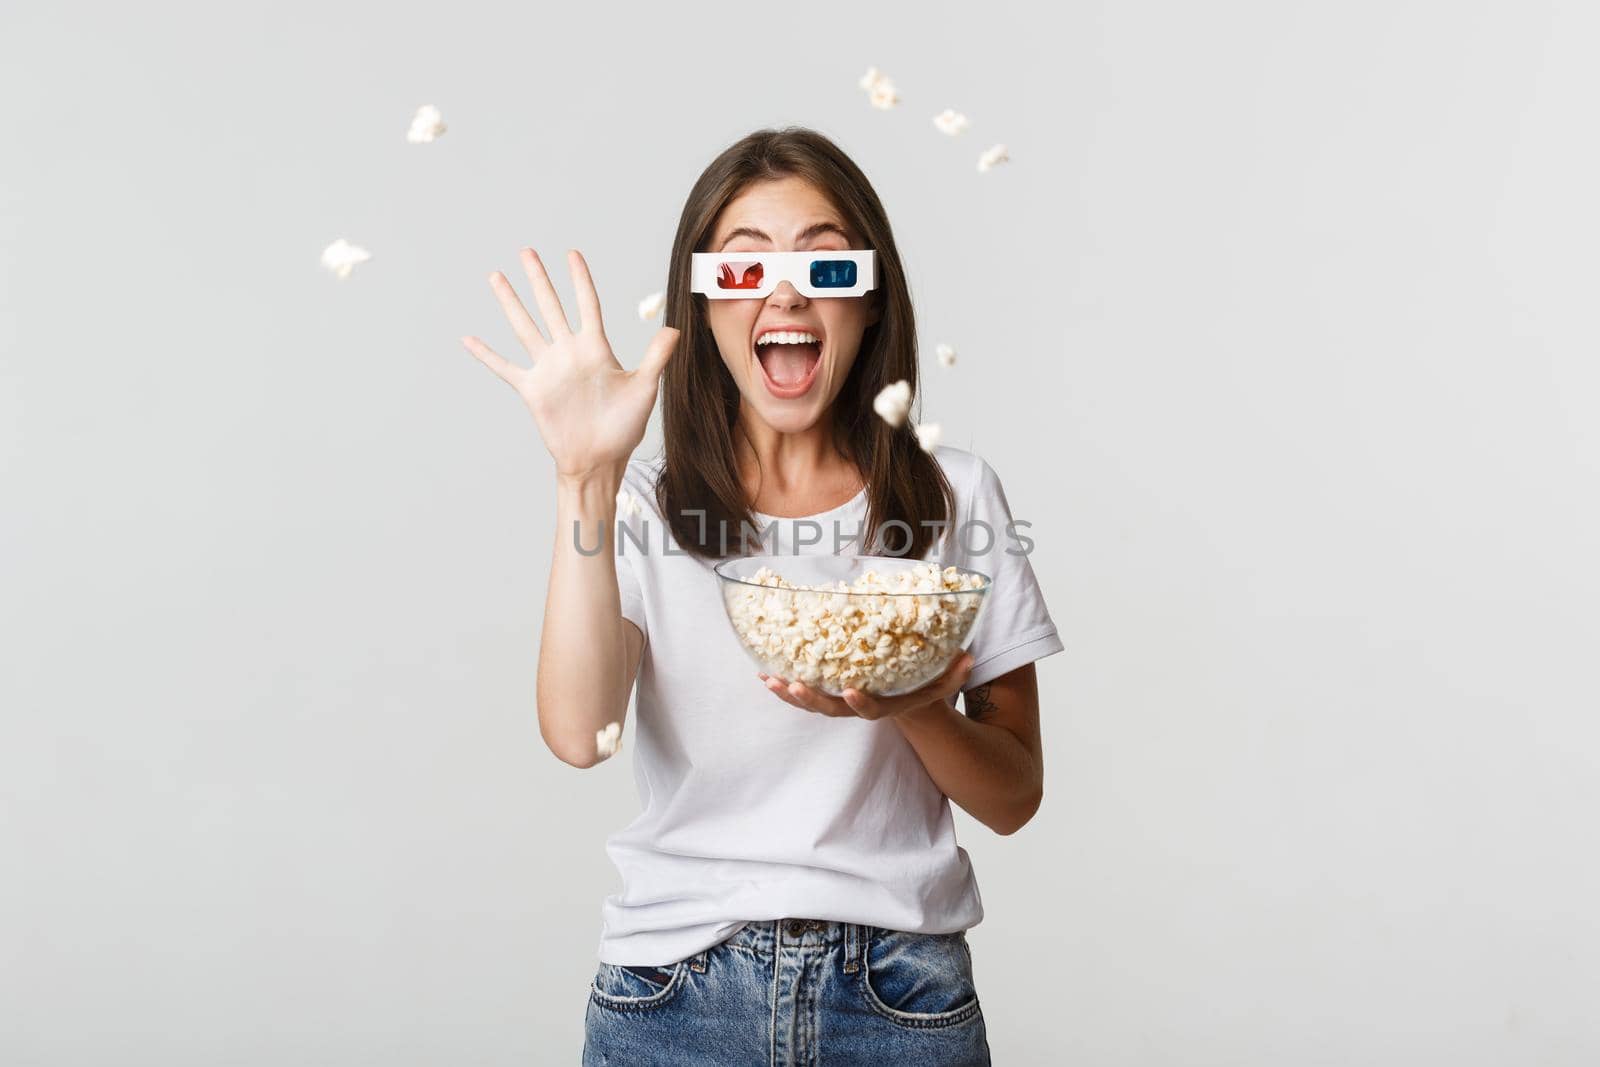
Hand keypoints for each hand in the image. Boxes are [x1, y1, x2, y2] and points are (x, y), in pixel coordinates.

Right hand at [462, 248, 678, 481]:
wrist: (599, 459)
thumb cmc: (624, 427)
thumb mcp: (644, 389)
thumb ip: (656, 357)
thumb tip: (676, 329)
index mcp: (595, 349)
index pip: (587, 304)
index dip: (579, 279)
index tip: (572, 254)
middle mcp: (568, 353)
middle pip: (550, 306)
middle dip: (538, 279)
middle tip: (526, 251)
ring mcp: (548, 369)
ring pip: (524, 327)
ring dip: (510, 302)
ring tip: (496, 277)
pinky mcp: (532, 390)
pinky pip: (504, 368)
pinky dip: (486, 354)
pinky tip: (468, 339)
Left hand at [759, 652, 975, 721]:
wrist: (905, 700)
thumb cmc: (921, 686)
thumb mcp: (941, 681)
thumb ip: (954, 672)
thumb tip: (967, 657)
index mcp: (885, 705)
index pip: (871, 710)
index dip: (860, 704)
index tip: (850, 691)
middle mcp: (859, 706)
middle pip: (831, 710)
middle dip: (811, 700)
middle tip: (794, 685)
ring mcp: (840, 702)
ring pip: (812, 703)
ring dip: (789, 693)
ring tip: (769, 680)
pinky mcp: (827, 693)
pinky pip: (803, 692)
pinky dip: (784, 685)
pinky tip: (764, 674)